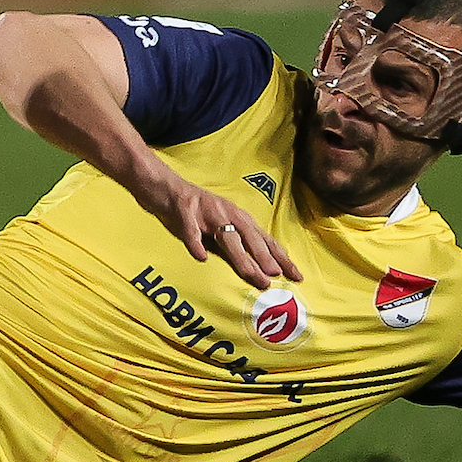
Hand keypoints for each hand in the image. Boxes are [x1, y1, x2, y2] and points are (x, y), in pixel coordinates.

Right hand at [135, 168, 299, 289]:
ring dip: (241, 256)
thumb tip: (258, 271)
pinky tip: (200, 257)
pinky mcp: (184, 211)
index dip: (281, 257)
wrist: (163, 186)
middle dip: (264, 258)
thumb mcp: (218, 227)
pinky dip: (195, 243)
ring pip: (226, 236)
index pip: (265, 239)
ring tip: (251, 274)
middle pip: (250, 238)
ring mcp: (206, 212)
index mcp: (238, 217)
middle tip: (275, 276)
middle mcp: (227, 213)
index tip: (297, 276)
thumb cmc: (193, 210)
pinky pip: (191, 230)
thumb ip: (235, 246)